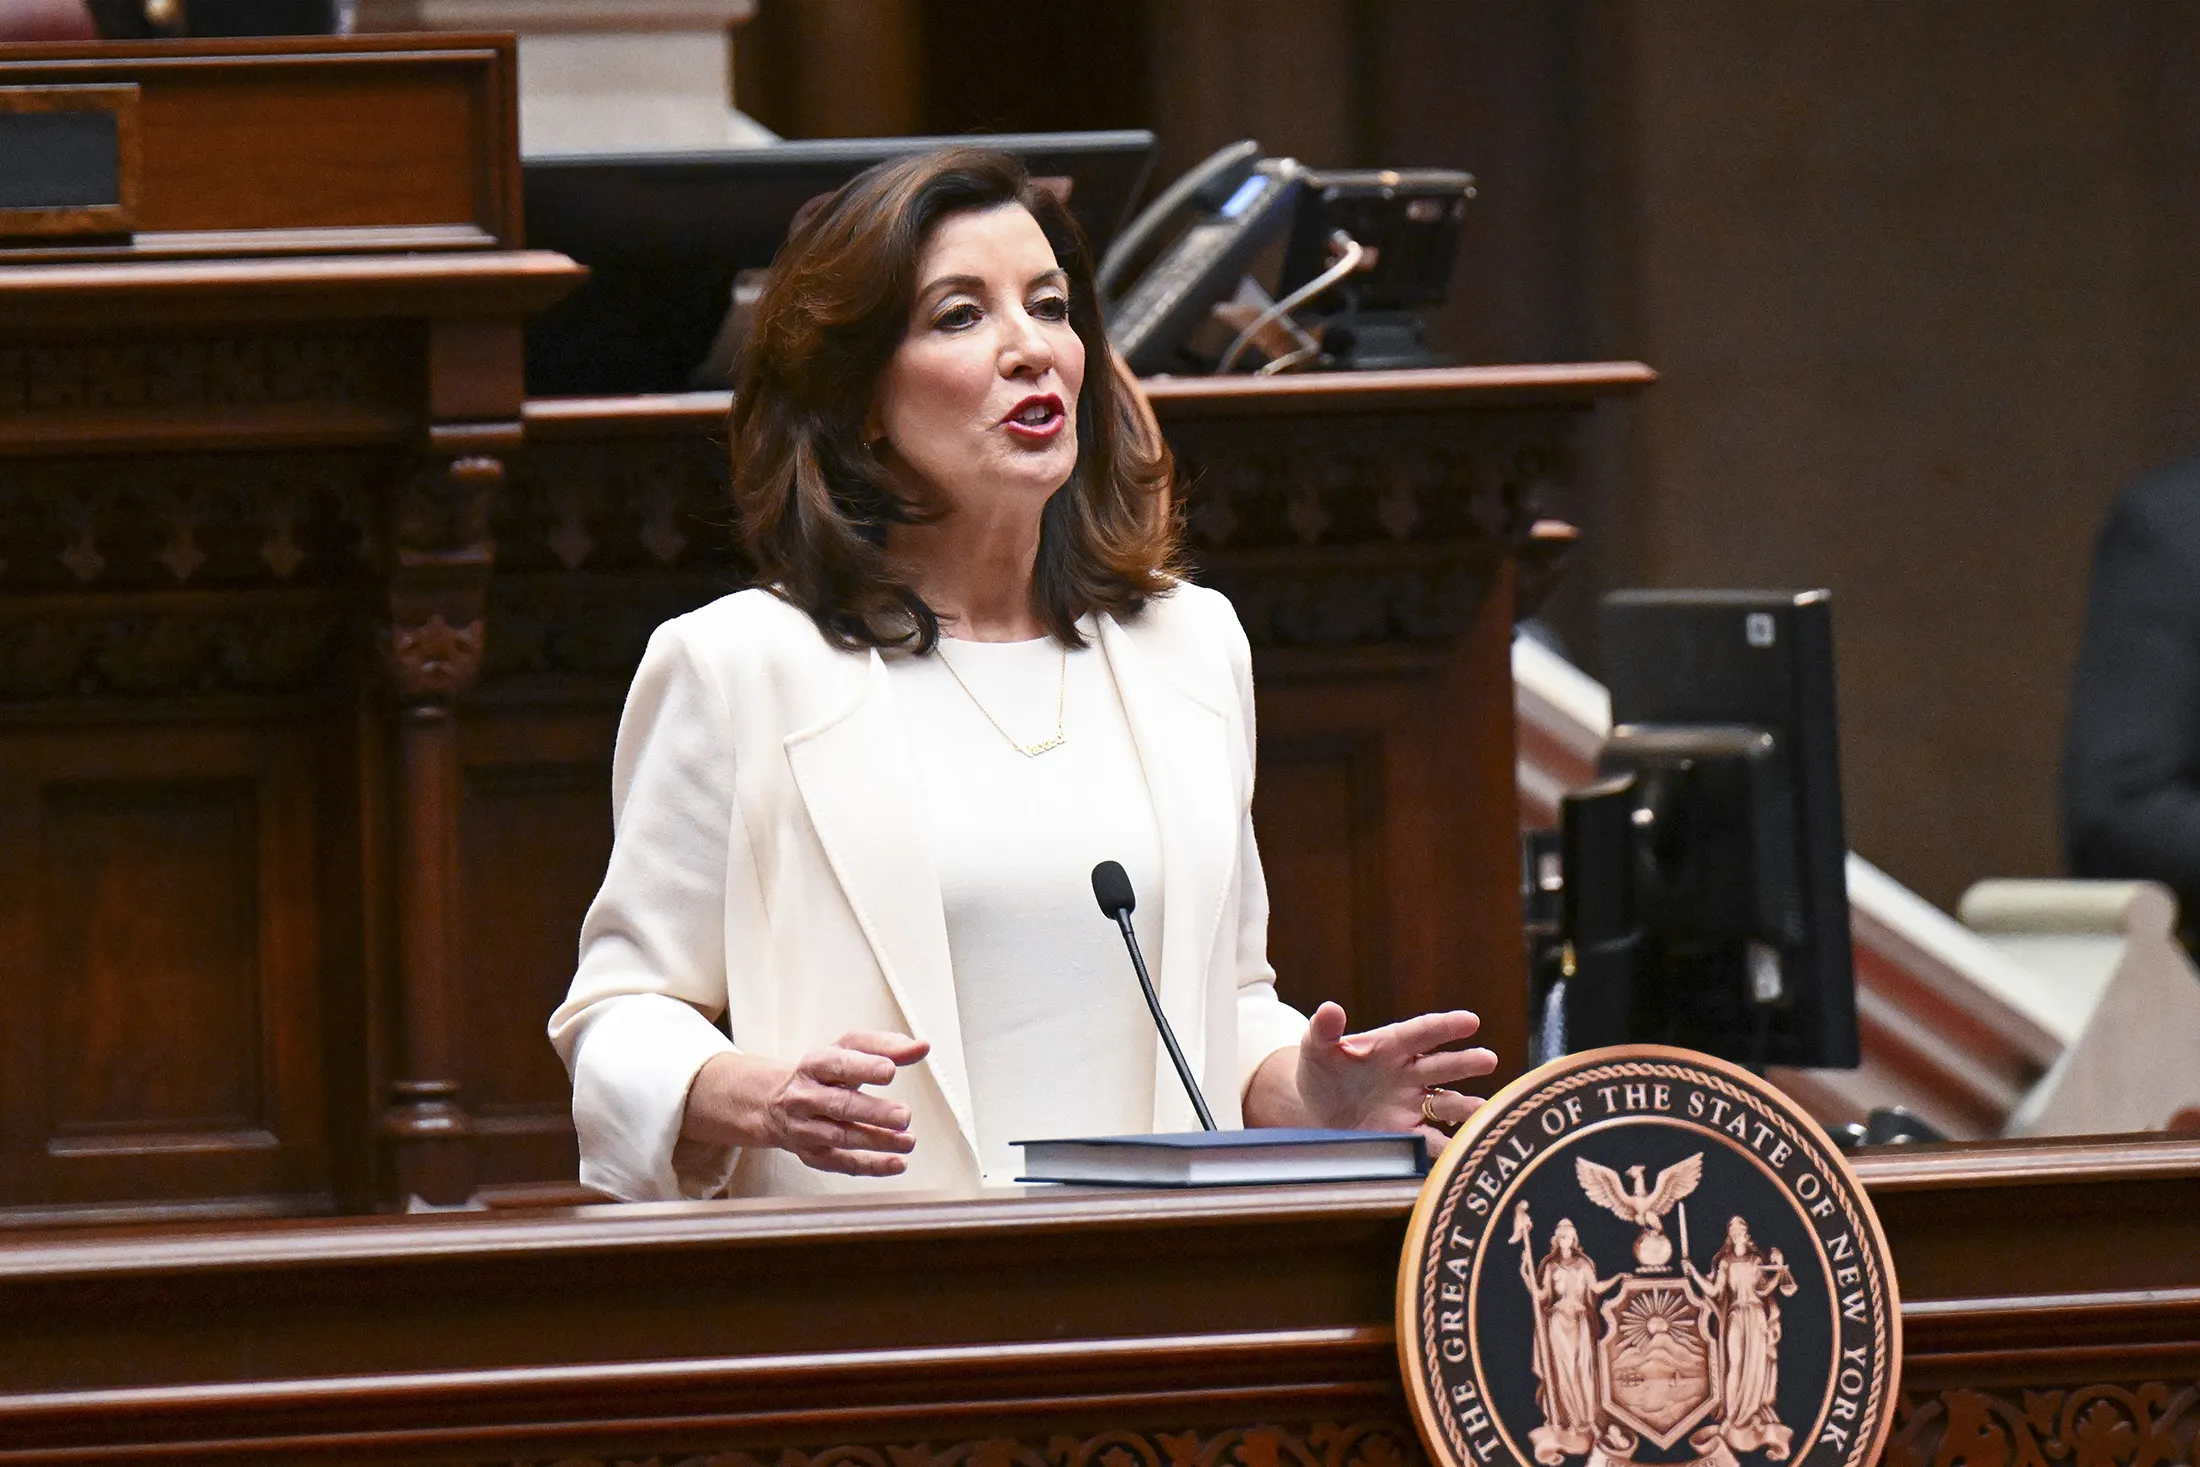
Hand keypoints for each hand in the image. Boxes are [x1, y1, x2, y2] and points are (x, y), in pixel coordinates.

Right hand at [685, 1031, 929, 1176]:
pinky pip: (843, 1163)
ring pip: (842, 1137)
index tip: (890, 1070)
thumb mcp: (847, 1050)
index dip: (864, 1068)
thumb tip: (921, 1046)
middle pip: (841, 1105)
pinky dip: (872, 1165)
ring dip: (878, 1140)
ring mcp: (806, 1128)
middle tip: (904, 1115)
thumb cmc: (822, 1074)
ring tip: (907, 1140)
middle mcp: (806, 1097)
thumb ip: (886, 1047)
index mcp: (815, 1065)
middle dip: (874, 1112)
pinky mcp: (813, 1154)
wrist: (774, 1103)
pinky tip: (896, 1162)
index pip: (838, 1064)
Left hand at [1291, 1002, 1495, 1153]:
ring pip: (1445, 1103)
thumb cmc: (1322, 1072)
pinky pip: (1431, 1141)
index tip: (1470, 1021)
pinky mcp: (1407, 1134)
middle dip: (1465, 1063)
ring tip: (1481, 1109)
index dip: (1445, 1026)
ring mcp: (1411, 1105)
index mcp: (1391, 1046)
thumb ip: (1324, 1031)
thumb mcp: (1316, 1049)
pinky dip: (1447, 1148)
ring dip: (1464, 1107)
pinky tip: (1461, 1154)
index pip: (1422, 1032)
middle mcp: (1409, 1074)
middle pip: (1441, 1066)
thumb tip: (1330, 1008)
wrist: (1317, 1112)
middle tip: (1488, 1059)